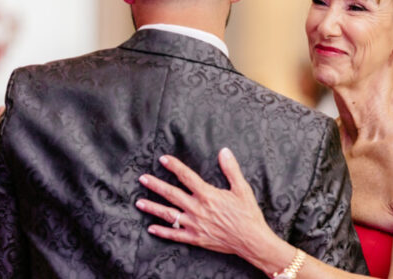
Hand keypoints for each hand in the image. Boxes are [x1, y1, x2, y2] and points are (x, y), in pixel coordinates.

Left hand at [136, 149, 268, 260]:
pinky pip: (176, 235)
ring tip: (139, 202)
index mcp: (208, 195)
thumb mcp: (242, 189)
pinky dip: (163, 232)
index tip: (162, 159)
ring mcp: (195, 225)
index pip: (186, 177)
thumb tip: (224, 151)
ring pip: (169, 215)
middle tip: (142, 179)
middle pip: (172, 194)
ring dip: (153, 208)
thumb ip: (231, 170)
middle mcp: (198, 209)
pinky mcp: (196, 239)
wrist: (253, 241)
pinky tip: (151, 228)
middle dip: (156, 185)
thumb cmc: (248, 215)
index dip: (174, 166)